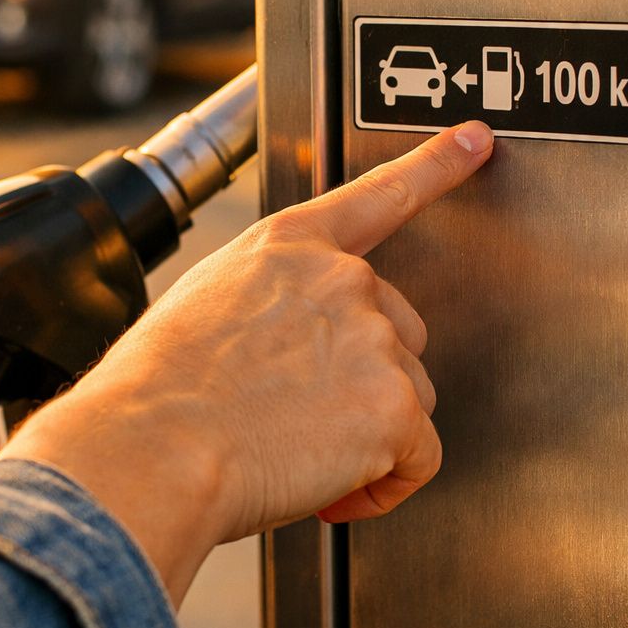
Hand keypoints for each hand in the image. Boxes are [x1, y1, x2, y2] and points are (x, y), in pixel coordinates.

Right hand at [1, 122, 492, 603]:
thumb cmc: (157, 393)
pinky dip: (384, 484)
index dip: (435, 165)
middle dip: (364, 381)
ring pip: (407, 400)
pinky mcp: (394, 406)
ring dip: (366, 435)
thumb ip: (270, 305)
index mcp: (288, 245)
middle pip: (399, 332)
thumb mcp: (204, 306)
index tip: (474, 140)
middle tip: (297, 418)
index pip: (378, 195)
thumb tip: (287, 351)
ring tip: (292, 452)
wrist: (153, 445)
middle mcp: (340, 280)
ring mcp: (373, 339)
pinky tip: (330, 487)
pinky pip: (417, 459)